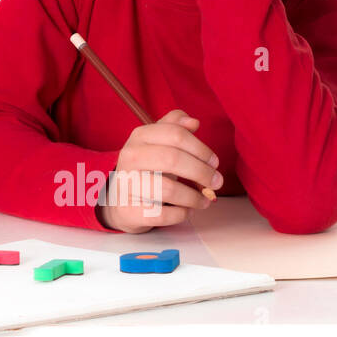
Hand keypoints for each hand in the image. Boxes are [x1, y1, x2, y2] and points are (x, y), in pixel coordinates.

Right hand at [96, 110, 221, 232]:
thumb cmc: (147, 168)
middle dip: (201, 172)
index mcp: (140, 136)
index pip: (176, 134)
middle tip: (217, 183)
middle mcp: (130, 156)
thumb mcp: (158, 143)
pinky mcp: (128, 210)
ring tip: (204, 200)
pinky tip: (186, 210)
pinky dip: (181, 214)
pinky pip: (162, 214)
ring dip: (194, 197)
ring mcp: (126, 183)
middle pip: (172, 159)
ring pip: (168, 189)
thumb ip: (176, 128)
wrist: (119, 199)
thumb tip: (194, 122)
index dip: (201, 149)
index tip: (214, 162)